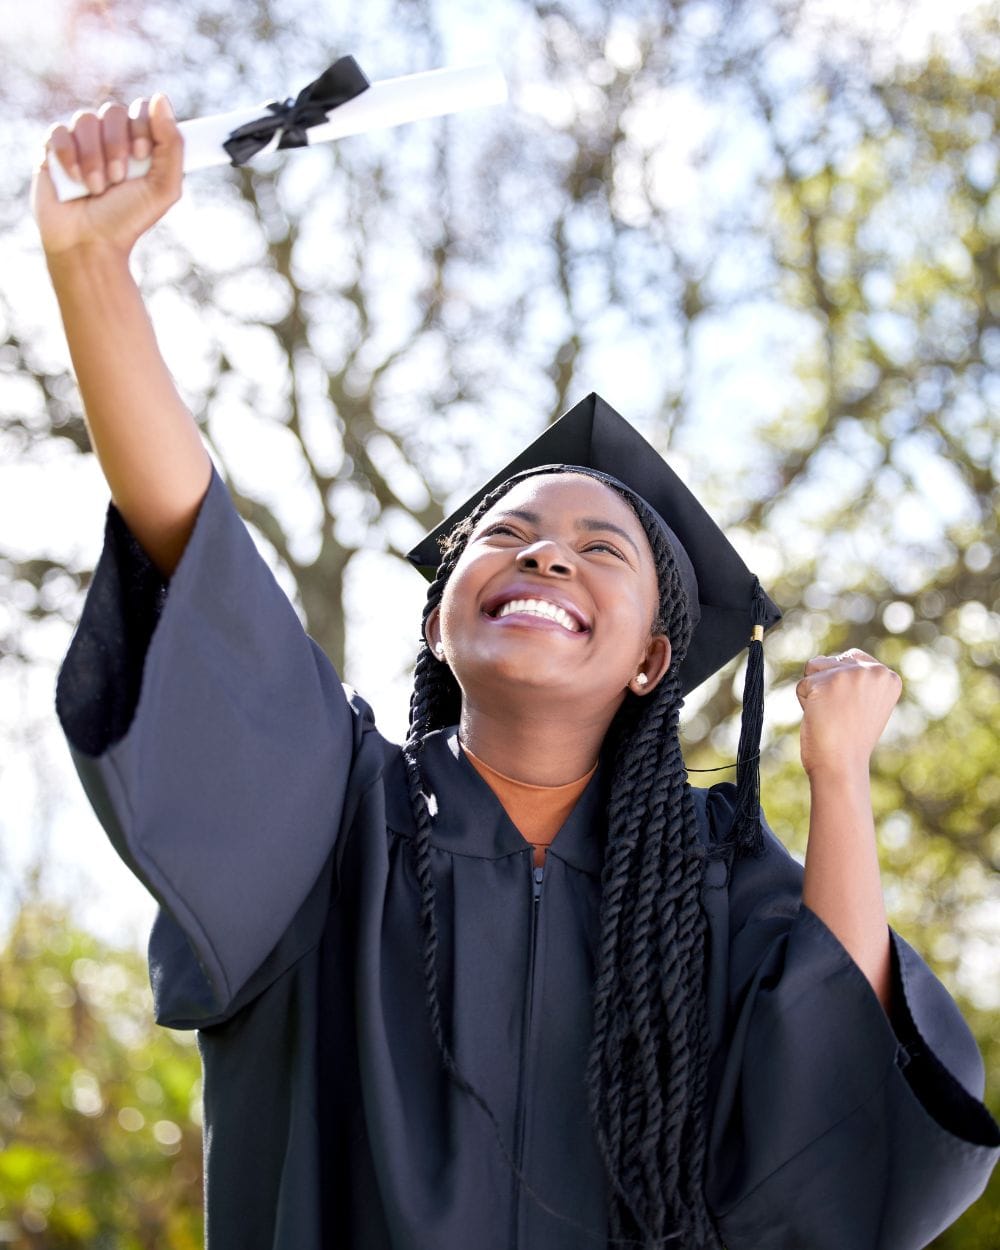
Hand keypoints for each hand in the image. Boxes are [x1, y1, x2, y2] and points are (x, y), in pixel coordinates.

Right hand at [31, 95, 182, 262]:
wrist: (89, 244)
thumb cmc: (127, 220)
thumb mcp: (164, 188)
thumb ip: (172, 145)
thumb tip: (160, 98)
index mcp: (139, 145)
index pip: (141, 110)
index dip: (142, 127)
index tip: (141, 156)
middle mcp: (110, 139)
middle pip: (114, 111)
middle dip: (117, 146)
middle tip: (118, 180)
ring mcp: (81, 142)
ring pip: (86, 119)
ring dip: (94, 157)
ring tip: (97, 188)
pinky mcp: (54, 149)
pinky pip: (59, 131)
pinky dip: (69, 156)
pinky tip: (76, 181)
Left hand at [796, 649, 901, 777]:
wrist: (843, 765)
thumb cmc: (851, 739)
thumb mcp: (867, 703)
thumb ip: (858, 680)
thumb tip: (823, 660)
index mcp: (889, 676)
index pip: (850, 659)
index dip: (841, 685)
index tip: (851, 709)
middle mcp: (873, 670)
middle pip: (830, 661)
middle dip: (827, 686)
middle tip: (840, 714)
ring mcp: (849, 675)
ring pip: (814, 669)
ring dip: (815, 691)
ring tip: (830, 715)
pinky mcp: (824, 683)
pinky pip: (802, 686)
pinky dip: (804, 703)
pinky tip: (820, 718)